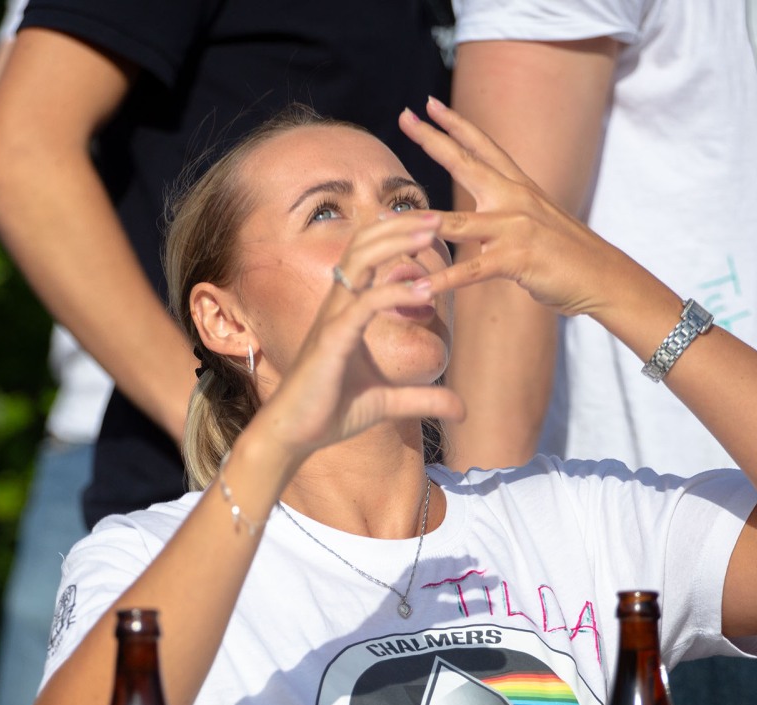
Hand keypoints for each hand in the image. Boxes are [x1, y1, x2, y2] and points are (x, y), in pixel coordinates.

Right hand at [244, 213, 463, 465]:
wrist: (294, 435)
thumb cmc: (331, 412)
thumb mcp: (388, 403)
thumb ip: (424, 399)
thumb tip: (462, 410)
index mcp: (346, 311)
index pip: (366, 256)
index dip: (395, 235)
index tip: (429, 227)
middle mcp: (336, 306)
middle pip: (362, 246)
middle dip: (399, 226)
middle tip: (438, 217)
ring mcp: (332, 320)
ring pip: (359, 262)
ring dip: (396, 243)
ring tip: (430, 234)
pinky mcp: (331, 341)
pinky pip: (365, 306)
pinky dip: (394, 293)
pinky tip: (424, 291)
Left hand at [399, 97, 628, 317]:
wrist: (603, 276)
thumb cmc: (565, 255)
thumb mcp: (532, 224)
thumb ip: (503, 215)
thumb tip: (478, 216)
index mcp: (518, 187)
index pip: (483, 147)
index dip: (456, 124)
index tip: (428, 104)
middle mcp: (515, 199)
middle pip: (467, 163)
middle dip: (433, 141)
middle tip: (405, 117)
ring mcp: (516, 228)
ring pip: (458, 222)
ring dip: (420, 222)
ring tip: (385, 219)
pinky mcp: (518, 259)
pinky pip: (472, 270)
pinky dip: (445, 281)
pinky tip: (421, 289)